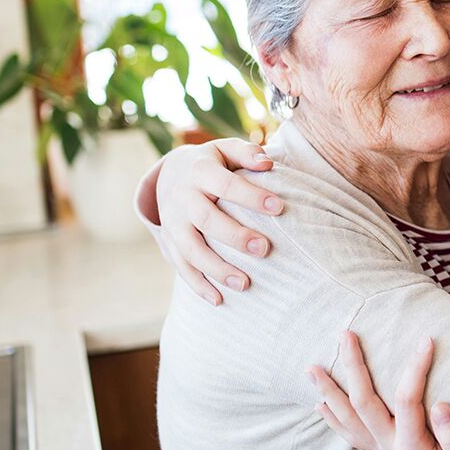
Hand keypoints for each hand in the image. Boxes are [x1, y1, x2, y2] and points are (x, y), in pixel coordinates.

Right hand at [151, 138, 282, 304]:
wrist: (170, 173)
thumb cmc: (212, 163)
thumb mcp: (225, 149)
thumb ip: (246, 153)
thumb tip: (268, 163)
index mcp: (199, 171)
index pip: (226, 184)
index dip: (251, 196)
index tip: (280, 208)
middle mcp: (182, 198)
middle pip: (206, 220)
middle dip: (235, 237)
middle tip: (265, 249)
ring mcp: (173, 222)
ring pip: (191, 249)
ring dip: (216, 268)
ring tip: (246, 284)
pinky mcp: (169, 241)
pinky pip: (180, 266)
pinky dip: (198, 284)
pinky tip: (218, 300)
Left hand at [310, 332, 449, 449]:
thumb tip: (441, 405)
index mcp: (414, 449)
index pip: (407, 400)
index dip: (415, 368)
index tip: (426, 340)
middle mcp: (391, 449)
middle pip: (363, 403)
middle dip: (353, 366)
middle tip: (346, 334)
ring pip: (349, 419)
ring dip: (329, 392)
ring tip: (312, 368)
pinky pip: (352, 435)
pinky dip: (334, 418)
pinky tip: (322, 405)